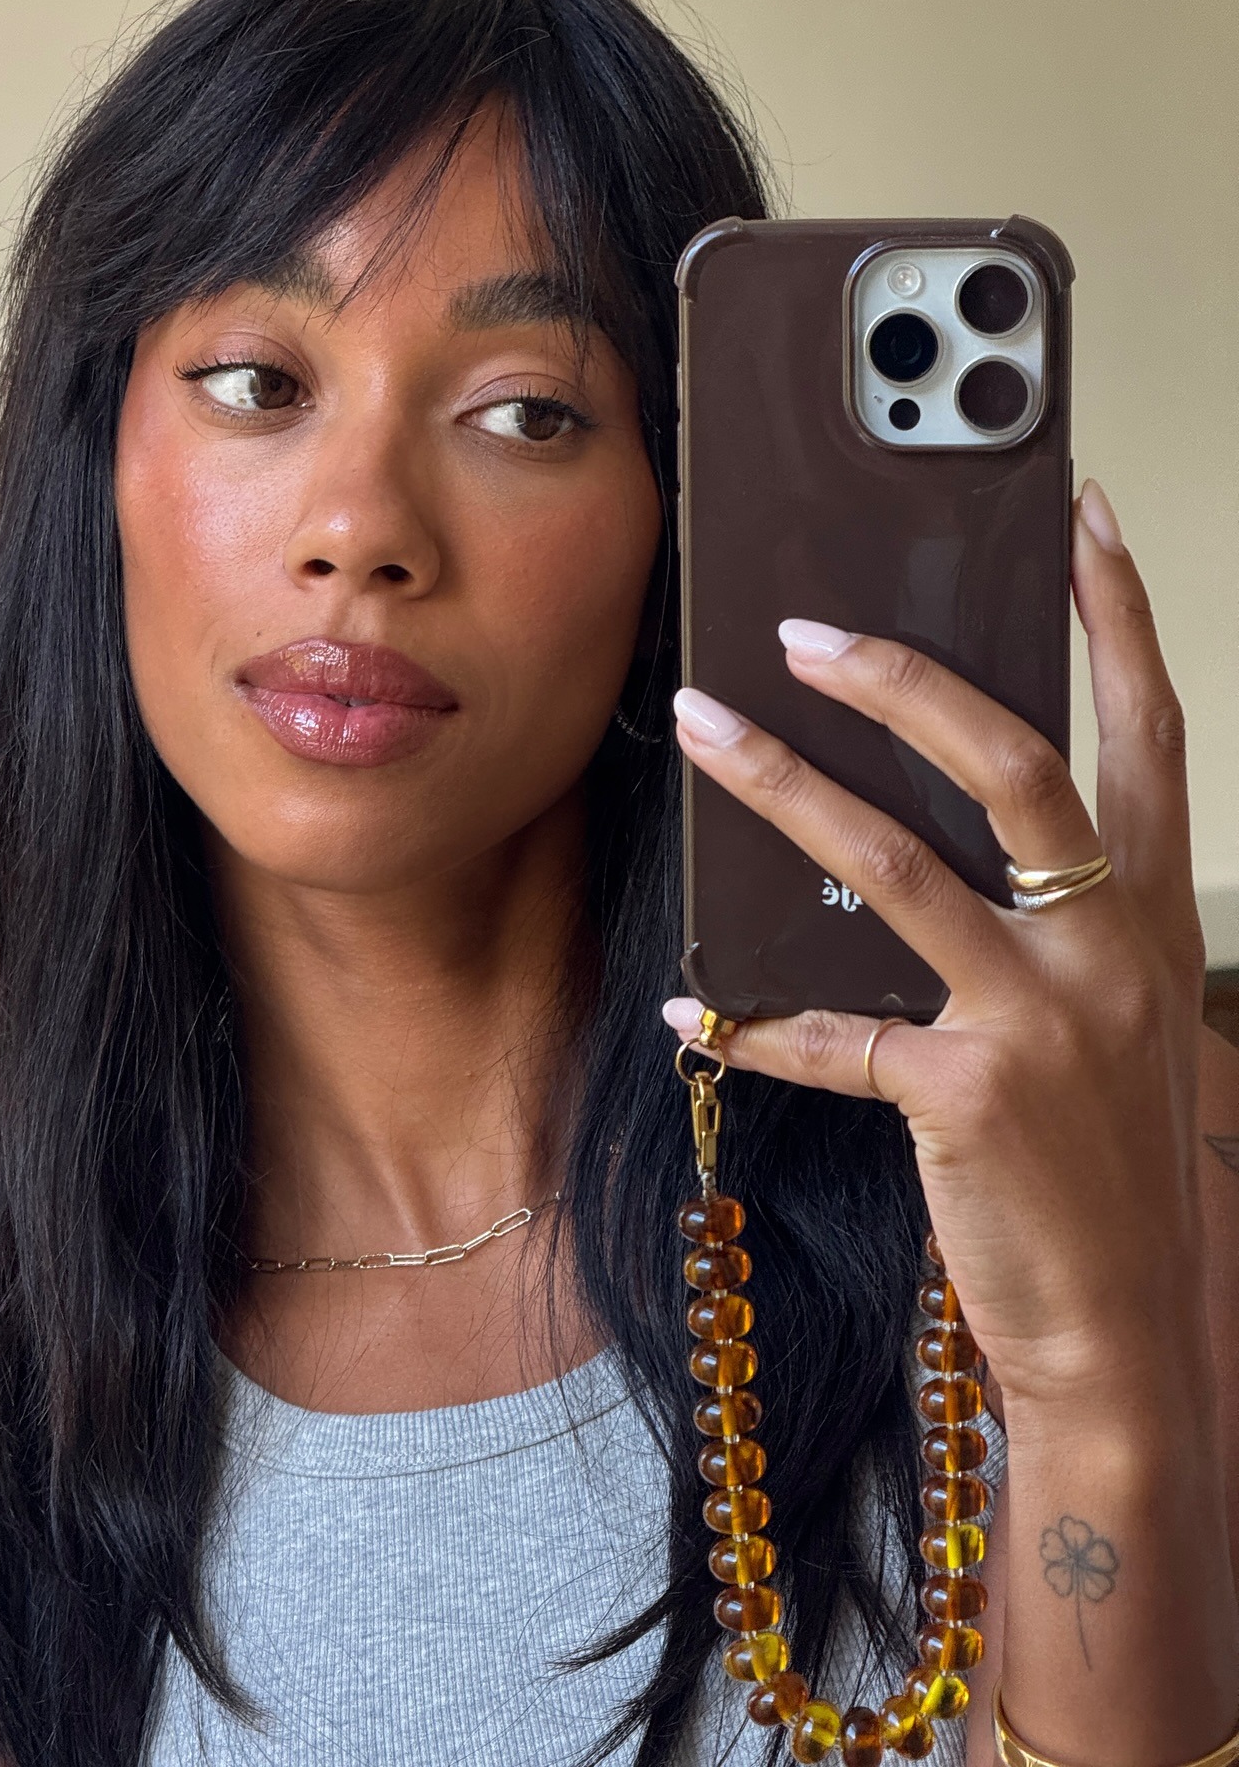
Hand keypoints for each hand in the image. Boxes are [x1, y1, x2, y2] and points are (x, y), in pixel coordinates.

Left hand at [664, 480, 1210, 1420]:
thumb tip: (911, 828)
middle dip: (904, 678)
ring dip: (782, 787)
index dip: (1118, 615)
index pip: (1149, 731)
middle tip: (804, 627)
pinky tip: (691, 1013)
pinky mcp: (969, 1096)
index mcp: (1150, 918)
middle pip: (1013, 764)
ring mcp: (1046, 1020)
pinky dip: (752, 1022)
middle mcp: (1112, 949)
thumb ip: (1039, 921)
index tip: (1081, 515)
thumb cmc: (1098, 1162)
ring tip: (704, 728)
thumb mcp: (1104, 1020)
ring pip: (893, 863)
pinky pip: (833, 1033)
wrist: (1118, 1326)